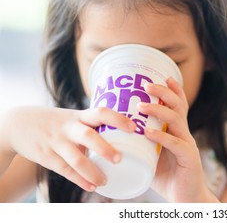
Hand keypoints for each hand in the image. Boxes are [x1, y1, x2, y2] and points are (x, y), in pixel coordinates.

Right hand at [1, 106, 134, 191]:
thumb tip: (123, 135)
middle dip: (105, 148)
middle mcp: (69, 128)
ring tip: (105, 181)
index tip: (134, 127)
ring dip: (93, 172)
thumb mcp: (73, 117)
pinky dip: (80, 180)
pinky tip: (92, 186)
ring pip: (76, 159)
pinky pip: (66, 171)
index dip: (118, 119)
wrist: (18, 123)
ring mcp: (57, 143)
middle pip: (89, 136)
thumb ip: (93, 125)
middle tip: (119, 159)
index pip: (101, 113)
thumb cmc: (56, 122)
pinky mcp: (47, 157)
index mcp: (79, 116)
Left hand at [137, 77, 217, 202]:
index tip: (164, 76)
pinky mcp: (189, 158)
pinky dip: (161, 136)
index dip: (174, 90)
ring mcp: (188, 144)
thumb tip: (119, 134)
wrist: (186, 198)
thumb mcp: (153, 156)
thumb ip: (143, 144)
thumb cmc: (167, 176)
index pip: (178, 106)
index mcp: (178, 131)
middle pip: (178, 106)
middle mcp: (185, 134)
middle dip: (164, 92)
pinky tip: (148, 132)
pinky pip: (176, 143)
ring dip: (159, 110)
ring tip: (141, 106)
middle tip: (147, 85)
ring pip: (176, 120)